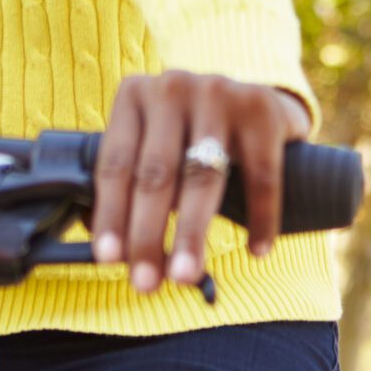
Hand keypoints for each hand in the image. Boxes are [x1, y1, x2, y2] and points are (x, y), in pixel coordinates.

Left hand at [89, 71, 309, 295]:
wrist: (262, 101)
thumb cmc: (195, 135)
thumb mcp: (157, 143)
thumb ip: (133, 182)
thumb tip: (111, 252)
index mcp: (134, 96)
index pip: (115, 164)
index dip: (111, 215)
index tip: (109, 259)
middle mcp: (172, 88)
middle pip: (156, 174)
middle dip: (148, 234)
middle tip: (146, 283)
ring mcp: (218, 92)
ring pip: (203, 177)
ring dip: (193, 234)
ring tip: (186, 276)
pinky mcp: (261, 107)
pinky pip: (261, 174)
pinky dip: (261, 218)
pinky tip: (257, 251)